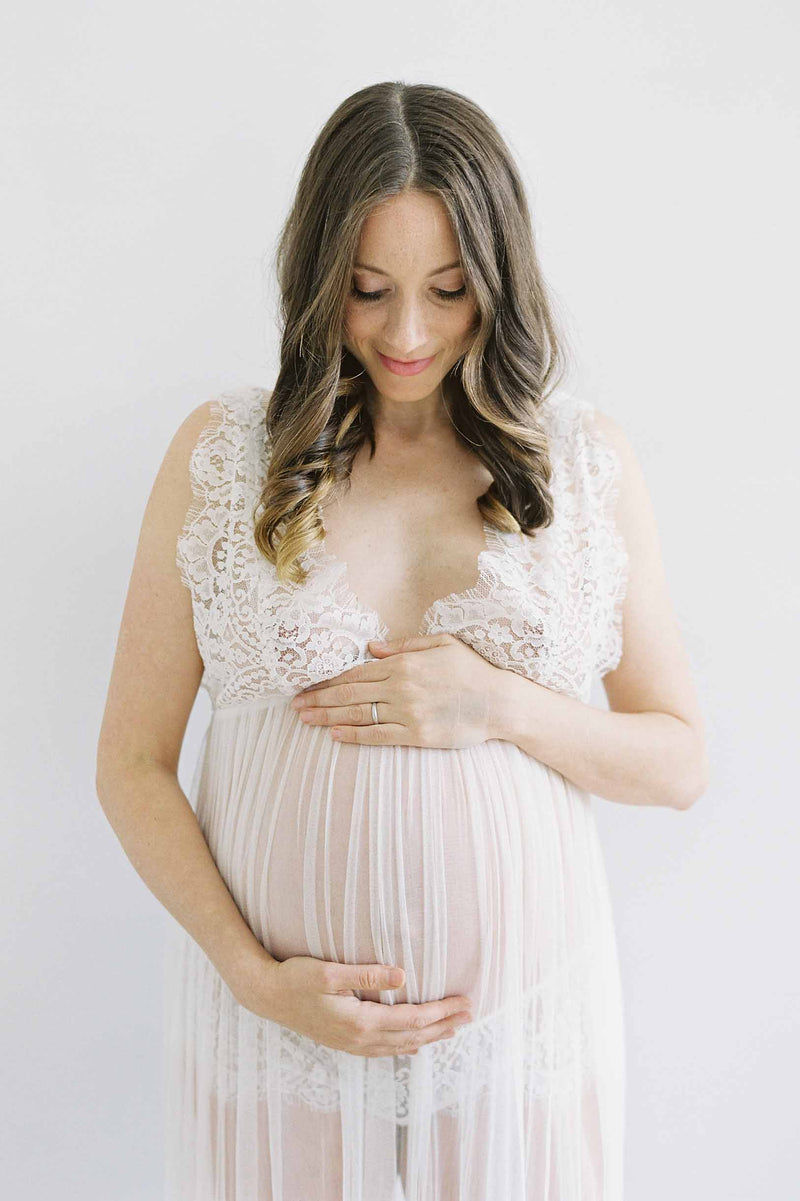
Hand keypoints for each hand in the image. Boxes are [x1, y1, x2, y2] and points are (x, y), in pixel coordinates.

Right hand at [235, 953, 473, 1057]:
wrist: (266, 996)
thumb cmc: (295, 979)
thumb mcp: (329, 972)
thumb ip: (366, 974)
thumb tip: (403, 975)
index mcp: (360, 1022)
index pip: (413, 1019)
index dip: (442, 1011)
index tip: (465, 1001)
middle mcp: (360, 1039)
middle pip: (413, 1036)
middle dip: (444, 1025)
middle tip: (470, 1014)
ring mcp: (352, 1044)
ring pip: (401, 1046)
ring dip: (429, 1037)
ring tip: (451, 1028)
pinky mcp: (345, 1042)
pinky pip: (385, 1048)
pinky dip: (407, 1044)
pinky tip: (414, 1043)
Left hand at [290, 632, 502, 747]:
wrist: (500, 702)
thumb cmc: (473, 671)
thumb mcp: (442, 644)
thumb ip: (405, 645)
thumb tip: (371, 646)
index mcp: (404, 663)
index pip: (357, 671)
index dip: (330, 679)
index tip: (309, 683)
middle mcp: (401, 687)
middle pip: (350, 692)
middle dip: (319, 698)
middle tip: (295, 704)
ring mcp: (408, 712)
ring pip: (358, 713)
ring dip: (328, 717)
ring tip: (305, 719)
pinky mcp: (417, 734)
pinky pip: (378, 735)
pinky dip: (354, 735)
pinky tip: (335, 735)